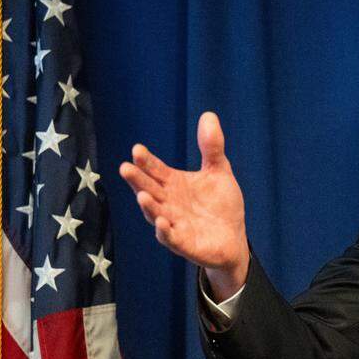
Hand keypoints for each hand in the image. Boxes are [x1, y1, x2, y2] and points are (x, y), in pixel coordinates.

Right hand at [119, 112, 249, 299]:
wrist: (233, 238)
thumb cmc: (220, 204)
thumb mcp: (219, 171)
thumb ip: (212, 147)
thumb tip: (208, 115)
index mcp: (174, 184)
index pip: (156, 170)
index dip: (147, 161)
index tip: (137, 149)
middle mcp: (168, 203)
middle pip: (149, 189)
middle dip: (137, 180)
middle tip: (125, 168)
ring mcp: (173, 224)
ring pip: (155, 214)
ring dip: (148, 206)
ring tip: (142, 195)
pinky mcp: (183, 243)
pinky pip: (171, 238)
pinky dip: (165, 232)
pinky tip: (162, 223)